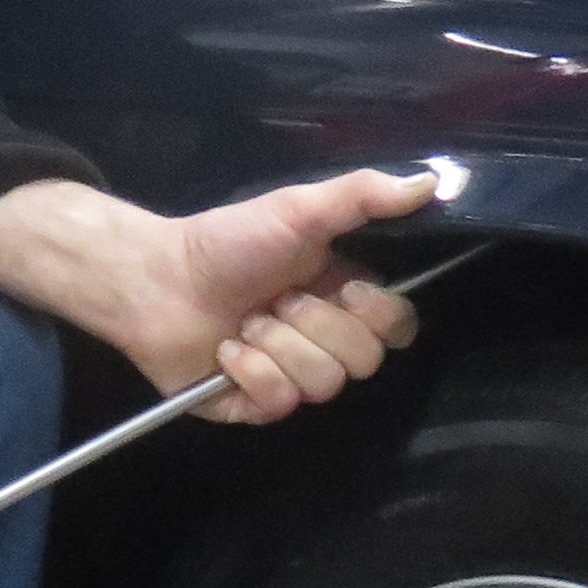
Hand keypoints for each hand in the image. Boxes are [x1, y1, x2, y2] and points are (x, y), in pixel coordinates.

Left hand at [0, 169, 434, 423]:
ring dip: (278, 345)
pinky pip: (279, 403)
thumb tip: (432, 181)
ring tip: (244, 321)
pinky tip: (225, 351)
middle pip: (364, 360)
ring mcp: (291, 379)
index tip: (343, 285)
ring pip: (324, 385)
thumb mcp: (299, 207)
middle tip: (275, 298)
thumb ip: (364, 195)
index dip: (378, 314)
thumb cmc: (229, 241)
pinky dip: (250, 371)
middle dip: (315, 323)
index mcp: (344, 298)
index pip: (398, 328)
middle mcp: (324, 341)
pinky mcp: (255, 407)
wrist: (156, 277)